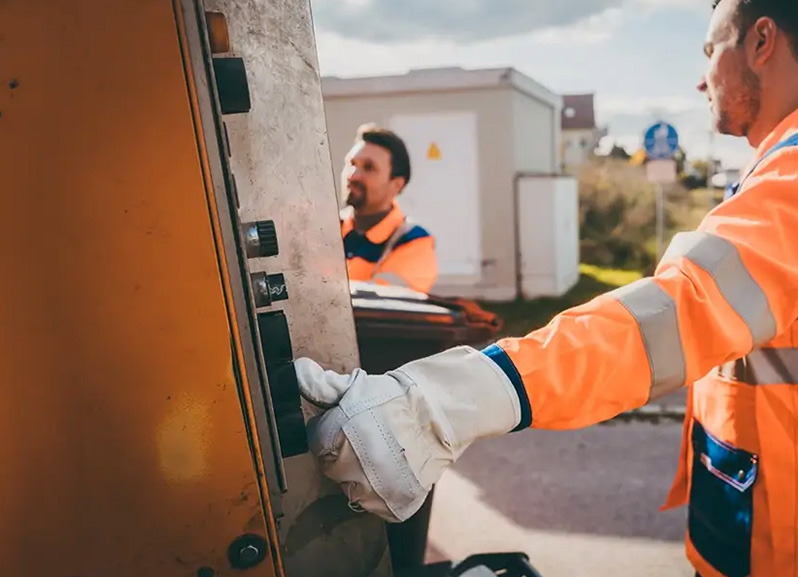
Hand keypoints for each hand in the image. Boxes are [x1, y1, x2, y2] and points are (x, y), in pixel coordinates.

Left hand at [295, 346, 521, 522]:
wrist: (442, 414)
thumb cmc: (396, 398)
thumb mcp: (355, 387)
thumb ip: (321, 386)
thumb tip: (297, 371)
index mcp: (335, 436)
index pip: (317, 443)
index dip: (333, 431)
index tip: (352, 424)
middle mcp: (350, 467)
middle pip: (332, 468)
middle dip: (345, 453)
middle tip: (371, 437)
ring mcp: (372, 490)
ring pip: (352, 489)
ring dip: (362, 475)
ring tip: (385, 453)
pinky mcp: (391, 505)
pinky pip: (374, 505)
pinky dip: (383, 492)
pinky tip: (394, 470)